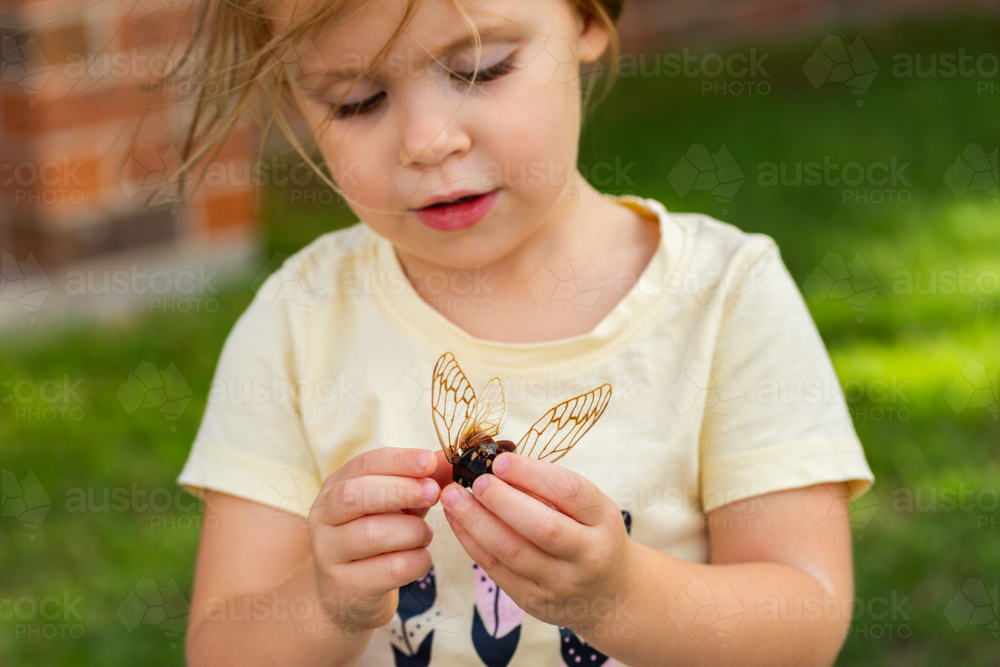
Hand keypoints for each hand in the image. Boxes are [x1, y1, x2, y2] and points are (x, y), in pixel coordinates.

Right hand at [307, 447, 452, 630]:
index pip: (364, 464)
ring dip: (412, 531)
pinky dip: (417, 561)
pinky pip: (390, 569)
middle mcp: (323, 517)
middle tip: (433, 493)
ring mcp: (328, 553)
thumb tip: (448, 460)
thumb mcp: (398, 505)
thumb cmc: (378, 539)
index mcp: (335, 487)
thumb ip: (420, 481)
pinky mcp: (344, 586)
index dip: (398, 460)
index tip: (429, 461)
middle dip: (400, 490)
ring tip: (425, 534)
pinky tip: (421, 558)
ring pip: (373, 534)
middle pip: (356, 496)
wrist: (348, 595)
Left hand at [440, 452, 638, 633]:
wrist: (609, 595)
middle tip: (476, 481)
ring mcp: (560, 583)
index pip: (569, 492)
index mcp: (603, 520)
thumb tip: (499, 465)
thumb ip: (552, 490)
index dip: (533, 474)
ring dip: (476, 521)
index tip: (501, 461)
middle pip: (542, 527)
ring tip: (453, 497)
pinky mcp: (534, 601)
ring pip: (512, 552)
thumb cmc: (592, 536)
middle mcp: (587, 555)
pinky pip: (496, 570)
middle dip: (502, 501)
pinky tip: (457, 521)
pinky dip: (472, 542)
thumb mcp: (589, 509)